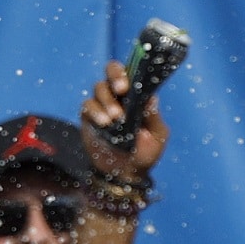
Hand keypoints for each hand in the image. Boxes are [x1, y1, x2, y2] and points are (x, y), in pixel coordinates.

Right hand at [79, 59, 168, 182]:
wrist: (125, 173)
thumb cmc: (145, 153)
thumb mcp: (157, 136)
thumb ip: (154, 117)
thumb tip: (151, 98)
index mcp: (136, 96)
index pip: (131, 72)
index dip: (129, 72)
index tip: (130, 84)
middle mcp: (118, 95)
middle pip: (111, 71)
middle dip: (115, 76)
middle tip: (122, 90)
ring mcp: (102, 104)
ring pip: (99, 88)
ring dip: (108, 101)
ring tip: (115, 119)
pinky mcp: (88, 116)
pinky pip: (87, 105)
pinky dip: (95, 112)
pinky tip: (104, 123)